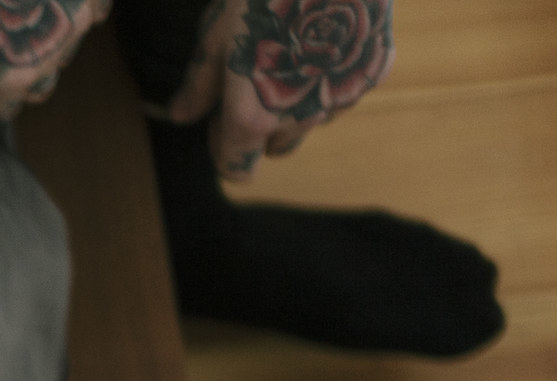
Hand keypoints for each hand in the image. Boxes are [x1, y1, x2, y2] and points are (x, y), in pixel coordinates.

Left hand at [164, 0, 391, 176]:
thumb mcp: (218, 35)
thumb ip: (201, 84)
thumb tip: (181, 115)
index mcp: (253, 118)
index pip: (238, 170)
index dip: (224, 150)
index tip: (220, 124)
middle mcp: (301, 118)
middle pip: (276, 148)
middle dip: (260, 128)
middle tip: (248, 84)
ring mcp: (342, 96)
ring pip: (311, 121)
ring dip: (296, 103)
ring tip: (286, 52)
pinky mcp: (374, 70)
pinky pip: (344, 90)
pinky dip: (330, 77)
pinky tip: (321, 39)